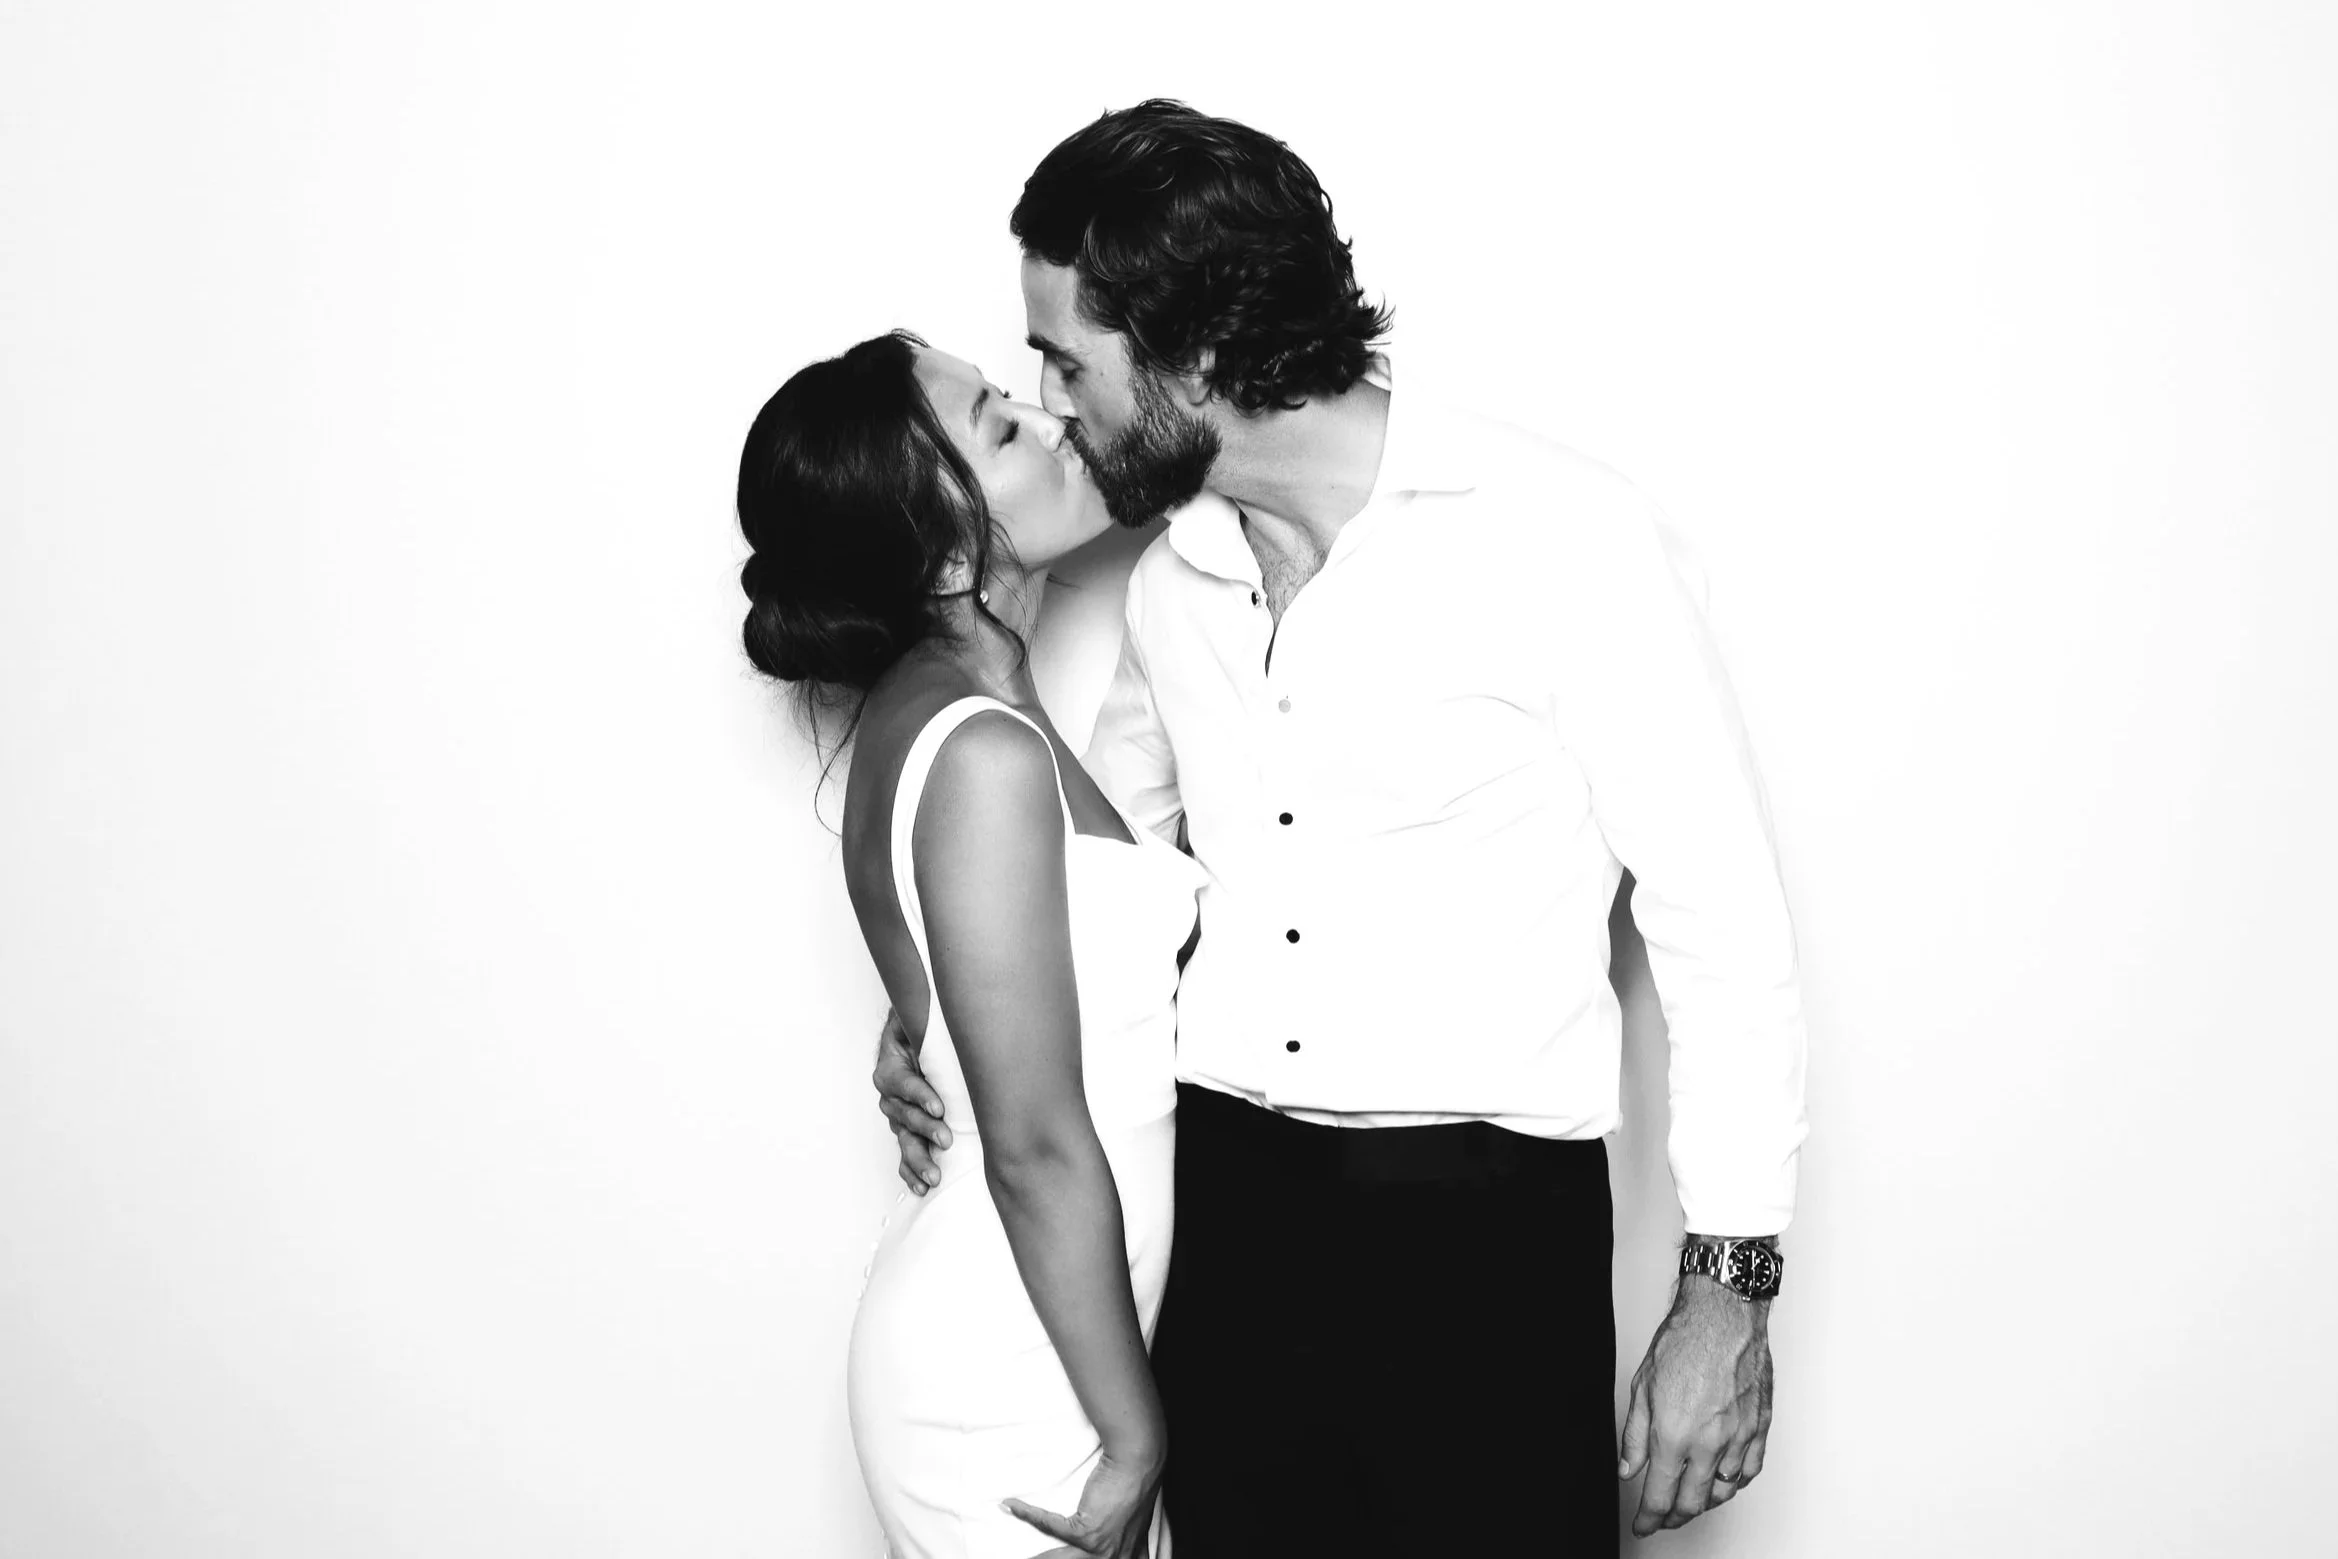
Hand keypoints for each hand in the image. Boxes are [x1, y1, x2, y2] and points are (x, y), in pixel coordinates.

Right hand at [872, 1008, 950, 1193]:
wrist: (919, 1039)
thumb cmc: (923, 1032)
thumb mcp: (920, 1022)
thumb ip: (921, 1020)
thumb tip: (937, 1010)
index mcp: (891, 1068)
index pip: (904, 1083)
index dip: (920, 1095)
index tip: (939, 1106)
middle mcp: (891, 1095)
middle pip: (904, 1115)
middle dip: (926, 1128)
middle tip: (946, 1139)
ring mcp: (899, 1116)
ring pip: (905, 1139)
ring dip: (919, 1159)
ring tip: (934, 1175)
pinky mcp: (909, 1131)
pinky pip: (904, 1155)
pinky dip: (911, 1172)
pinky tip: (921, 1186)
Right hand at [1004, 1446, 1162, 1557]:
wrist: (1136, 1462)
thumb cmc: (1137, 1483)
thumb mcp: (1139, 1522)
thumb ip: (1130, 1539)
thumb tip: (1130, 1546)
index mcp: (1130, 1557)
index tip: (1053, 1556)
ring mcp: (1100, 1549)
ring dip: (1038, 1558)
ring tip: (1022, 1556)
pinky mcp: (1086, 1533)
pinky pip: (1049, 1526)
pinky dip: (1028, 1513)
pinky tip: (1012, 1505)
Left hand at [1618, 1273, 1773, 1535]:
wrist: (1724, 1316)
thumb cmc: (1685, 1341)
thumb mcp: (1642, 1388)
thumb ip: (1635, 1437)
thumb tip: (1629, 1469)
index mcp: (1675, 1435)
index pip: (1659, 1496)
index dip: (1648, 1519)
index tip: (1642, 1525)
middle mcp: (1710, 1443)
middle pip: (1692, 1502)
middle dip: (1674, 1517)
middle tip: (1662, 1518)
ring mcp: (1739, 1438)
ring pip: (1724, 1492)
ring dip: (1705, 1503)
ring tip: (1690, 1502)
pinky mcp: (1759, 1428)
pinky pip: (1750, 1470)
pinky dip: (1735, 1484)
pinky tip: (1724, 1482)